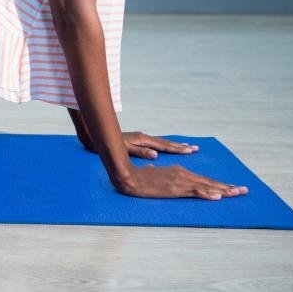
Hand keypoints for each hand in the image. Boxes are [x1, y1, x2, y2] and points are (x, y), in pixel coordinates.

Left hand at [78, 130, 201, 158]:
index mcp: (142, 140)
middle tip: (195, 148)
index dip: (177, 149)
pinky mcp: (139, 141)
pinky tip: (170, 148)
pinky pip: (157, 144)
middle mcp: (144, 138)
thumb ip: (140, 152)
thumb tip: (155, 155)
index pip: (164, 145)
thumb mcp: (124, 149)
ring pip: (162, 143)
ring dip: (175, 146)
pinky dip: (166, 146)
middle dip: (180, 146)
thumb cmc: (110, 145)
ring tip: (187, 147)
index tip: (190, 150)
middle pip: (166, 143)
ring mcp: (142, 139)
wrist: (98, 138)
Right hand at [115, 163, 248, 199]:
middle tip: (244, 190)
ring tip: (237, 193)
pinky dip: (207, 193)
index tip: (231, 187)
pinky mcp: (175, 188)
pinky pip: (195, 191)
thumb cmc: (138, 175)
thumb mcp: (153, 174)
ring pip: (206, 186)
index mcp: (179, 171)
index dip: (218, 184)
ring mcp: (179, 181)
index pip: (203, 179)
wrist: (128, 176)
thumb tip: (155, 171)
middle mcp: (182, 174)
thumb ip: (159, 174)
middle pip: (209, 181)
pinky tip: (217, 196)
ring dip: (223, 190)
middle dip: (228, 187)